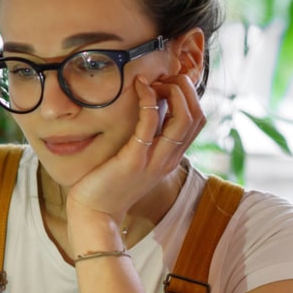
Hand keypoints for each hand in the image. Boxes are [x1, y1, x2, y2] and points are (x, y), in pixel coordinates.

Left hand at [65, 73, 205, 231]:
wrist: (95, 214)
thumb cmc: (109, 184)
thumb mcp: (136, 159)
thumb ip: (147, 138)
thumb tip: (149, 107)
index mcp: (171, 157)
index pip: (197, 120)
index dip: (188, 95)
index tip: (166, 84)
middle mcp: (168, 159)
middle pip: (197, 116)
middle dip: (185, 89)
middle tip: (162, 78)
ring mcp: (154, 160)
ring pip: (184, 119)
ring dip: (173, 92)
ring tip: (153, 81)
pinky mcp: (134, 159)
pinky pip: (150, 124)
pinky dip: (149, 100)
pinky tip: (139, 87)